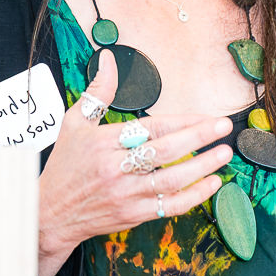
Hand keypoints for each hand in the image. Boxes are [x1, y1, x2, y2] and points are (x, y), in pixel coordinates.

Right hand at [35, 51, 232, 275]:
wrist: (51, 214)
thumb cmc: (65, 166)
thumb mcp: (74, 124)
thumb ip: (98, 92)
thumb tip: (108, 59)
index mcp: (104, 143)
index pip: (151, 128)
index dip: (183, 121)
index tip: (207, 116)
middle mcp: (116, 169)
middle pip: (166, 151)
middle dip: (199, 138)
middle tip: (224, 127)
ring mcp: (126, 195)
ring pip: (172, 180)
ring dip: (202, 166)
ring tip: (224, 153)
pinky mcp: (133, 215)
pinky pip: (170, 206)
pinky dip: (194, 196)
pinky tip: (212, 184)